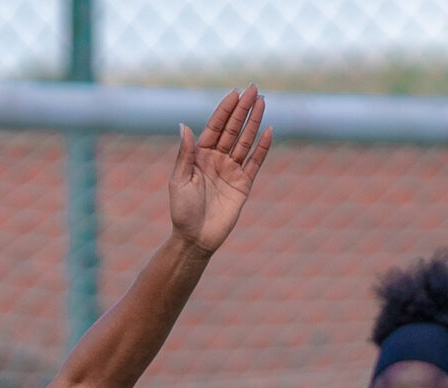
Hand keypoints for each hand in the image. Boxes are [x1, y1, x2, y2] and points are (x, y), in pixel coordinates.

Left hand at [167, 86, 271, 255]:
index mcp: (199, 156)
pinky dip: (262, 147)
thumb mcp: (179, 181)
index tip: (234, 93)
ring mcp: (231, 171)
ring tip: (262, 102)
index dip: (225, 110)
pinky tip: (268, 131)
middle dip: (242, 109)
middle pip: (233, 129)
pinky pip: (255, 162)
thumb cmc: (182, 211)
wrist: (195, 238)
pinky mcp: (244, 184)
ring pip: (245, 141)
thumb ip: (185, 154)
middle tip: (254, 88)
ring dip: (253, 122)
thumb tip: (183, 126)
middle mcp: (217, 160)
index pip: (215, 127)